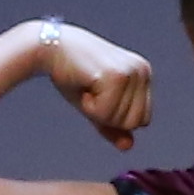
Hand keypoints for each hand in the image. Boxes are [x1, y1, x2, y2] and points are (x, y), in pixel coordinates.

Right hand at [27, 23, 154, 146]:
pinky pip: (106, 114)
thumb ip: (113, 125)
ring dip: (96, 110)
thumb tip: (128, 147)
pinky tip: (83, 85)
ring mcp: (131, 72)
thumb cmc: (72, 74)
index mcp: (143, 74)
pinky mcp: (116, 76)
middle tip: (90, 91)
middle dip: (107, 116)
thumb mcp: (96, 104)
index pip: (142, 120)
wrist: (50, 47)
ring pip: (121, 120)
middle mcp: (142, 71)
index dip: (115, 117)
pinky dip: (89, 106)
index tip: (97, 95)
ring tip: (86, 86)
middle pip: (133, 122)